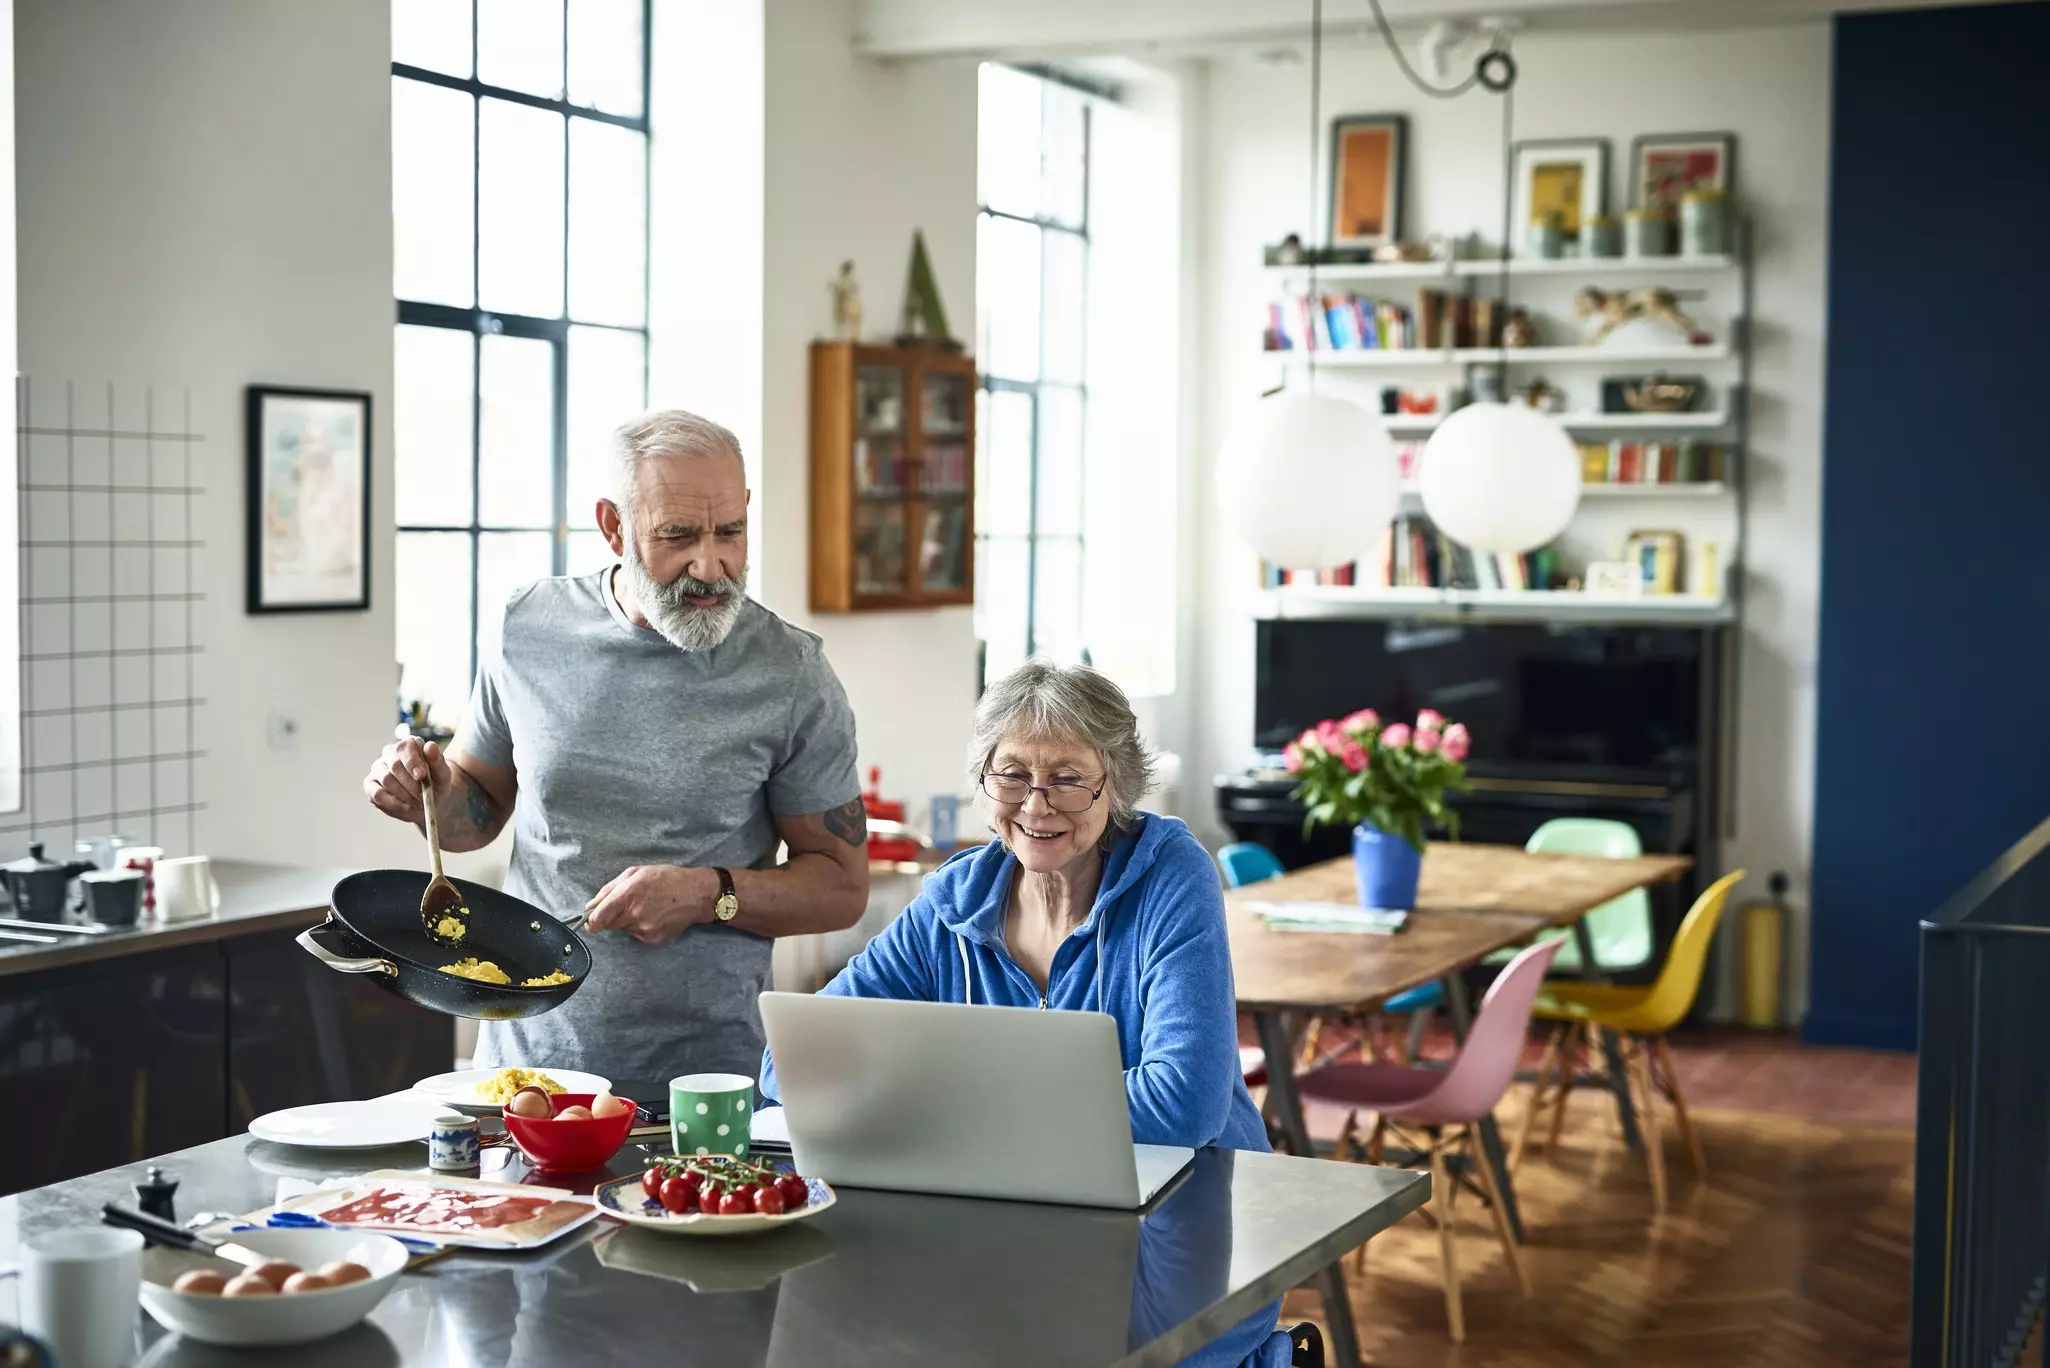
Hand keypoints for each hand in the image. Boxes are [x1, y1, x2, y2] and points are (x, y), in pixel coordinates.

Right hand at [364, 737, 453, 825]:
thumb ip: (437, 761)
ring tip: (418, 804)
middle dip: (410, 784)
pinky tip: (406, 808)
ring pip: (386, 780)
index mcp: (409, 745)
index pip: (404, 747)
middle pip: (394, 765)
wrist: (430, 801)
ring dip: (404, 795)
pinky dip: (393, 804)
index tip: (421, 776)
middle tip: (423, 797)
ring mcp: (378, 768)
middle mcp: (390, 753)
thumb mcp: (443, 775)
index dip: (412, 762)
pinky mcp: (370, 785)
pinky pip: (377, 794)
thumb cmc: (436, 784)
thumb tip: (430, 746)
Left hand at [584, 865, 713, 944]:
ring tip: (645, 907)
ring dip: (627, 920)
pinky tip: (654, 915)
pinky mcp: (652, 938)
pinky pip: (637, 934)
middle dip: (612, 916)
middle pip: (608, 925)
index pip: (598, 918)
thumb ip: (610, 889)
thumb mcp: (636, 873)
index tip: (590, 920)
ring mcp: (644, 929)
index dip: (590, 920)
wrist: (696, 894)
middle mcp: (634, 914)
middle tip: (627, 904)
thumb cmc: (667, 878)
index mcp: (628, 894)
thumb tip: (591, 905)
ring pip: (623, 929)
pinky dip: (640, 926)